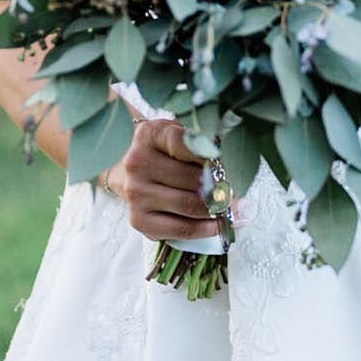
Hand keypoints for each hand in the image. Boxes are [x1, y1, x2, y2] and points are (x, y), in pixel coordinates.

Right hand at [100, 117, 220, 242]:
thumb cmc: (159, 148)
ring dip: (216, 208)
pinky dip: (204, 229)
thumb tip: (230, 161)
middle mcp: (138, 164)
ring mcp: (136, 194)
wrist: (123, 166)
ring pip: (189, 206)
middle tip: (236, 190)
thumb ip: (197, 139)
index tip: (228, 163)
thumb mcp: (175, 130)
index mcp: (150, 135)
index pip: (187, 144)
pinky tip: (218, 224)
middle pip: (193, 179)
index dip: (212, 155)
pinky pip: (179, 229)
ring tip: (232, 206)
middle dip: (221, 187)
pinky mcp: (138, 219)